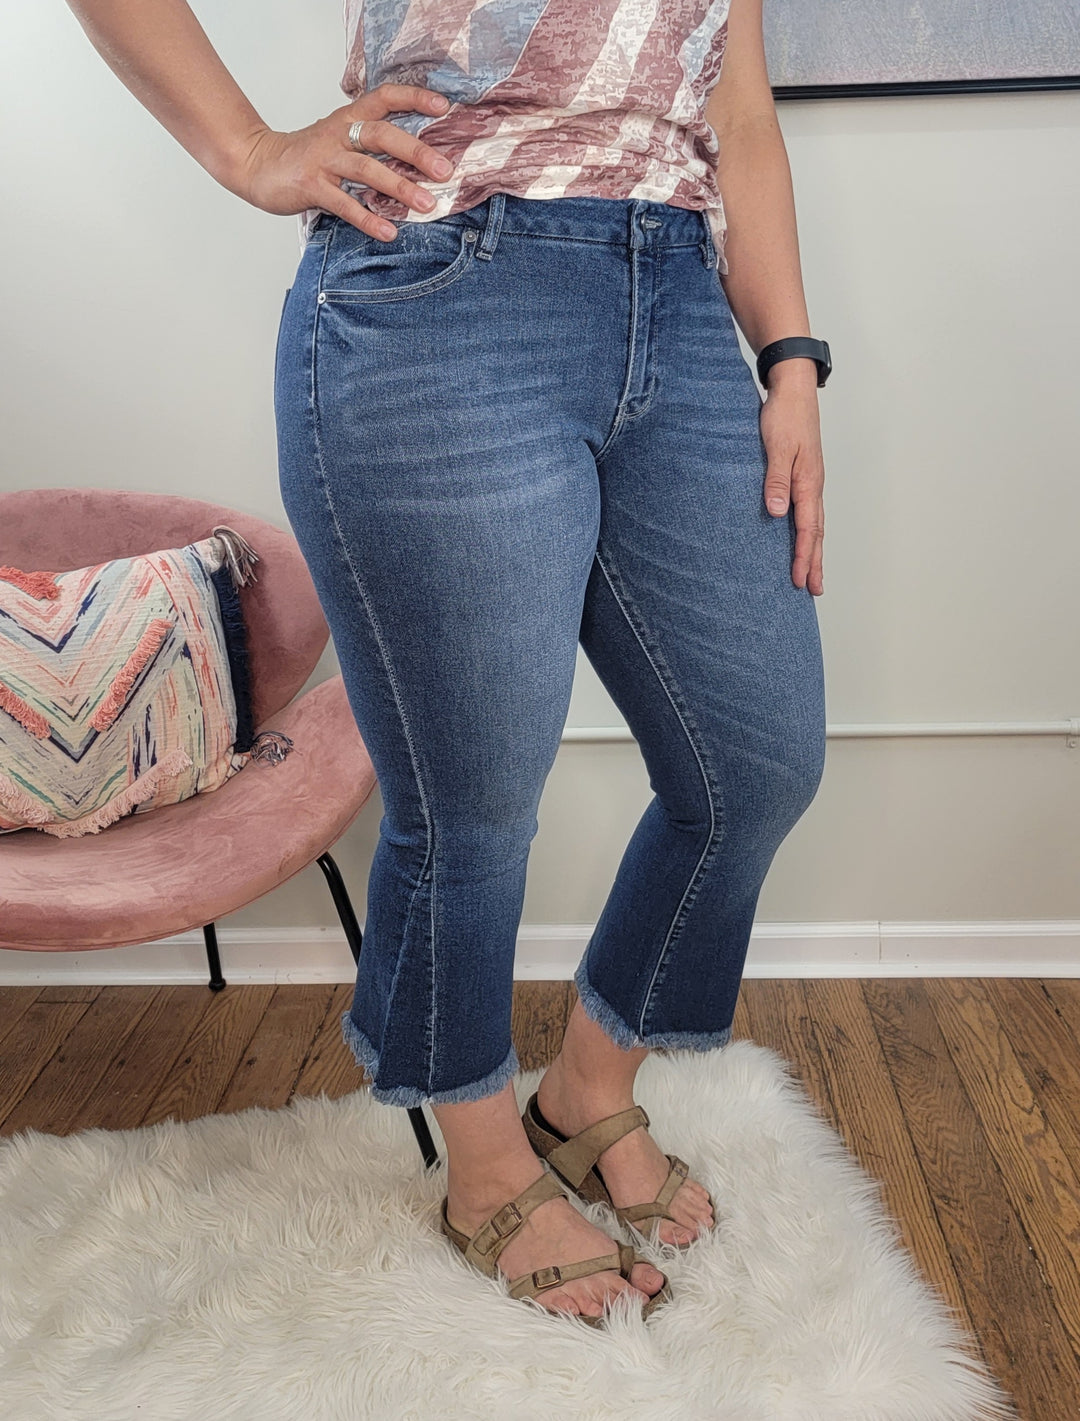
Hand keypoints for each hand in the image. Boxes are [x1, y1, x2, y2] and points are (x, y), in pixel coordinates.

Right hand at [225, 83, 455, 240]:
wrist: (258, 165)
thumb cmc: (306, 156)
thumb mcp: (339, 139)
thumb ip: (371, 144)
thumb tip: (418, 160)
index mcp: (348, 119)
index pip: (384, 98)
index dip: (413, 98)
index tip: (443, 106)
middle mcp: (338, 134)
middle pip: (381, 135)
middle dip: (416, 152)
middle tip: (445, 170)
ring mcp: (324, 160)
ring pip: (366, 169)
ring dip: (399, 187)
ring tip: (426, 205)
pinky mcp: (311, 186)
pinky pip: (344, 204)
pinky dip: (368, 219)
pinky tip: (388, 232)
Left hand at [758, 360, 824, 594]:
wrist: (793, 388)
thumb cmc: (784, 415)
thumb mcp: (776, 447)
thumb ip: (776, 480)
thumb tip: (777, 513)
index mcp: (809, 482)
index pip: (808, 529)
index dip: (804, 557)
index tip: (800, 581)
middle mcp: (813, 485)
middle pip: (817, 533)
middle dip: (815, 563)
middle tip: (814, 590)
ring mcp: (810, 480)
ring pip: (814, 523)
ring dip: (813, 550)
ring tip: (812, 574)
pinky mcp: (803, 474)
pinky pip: (807, 511)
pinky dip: (808, 531)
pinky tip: (801, 538)